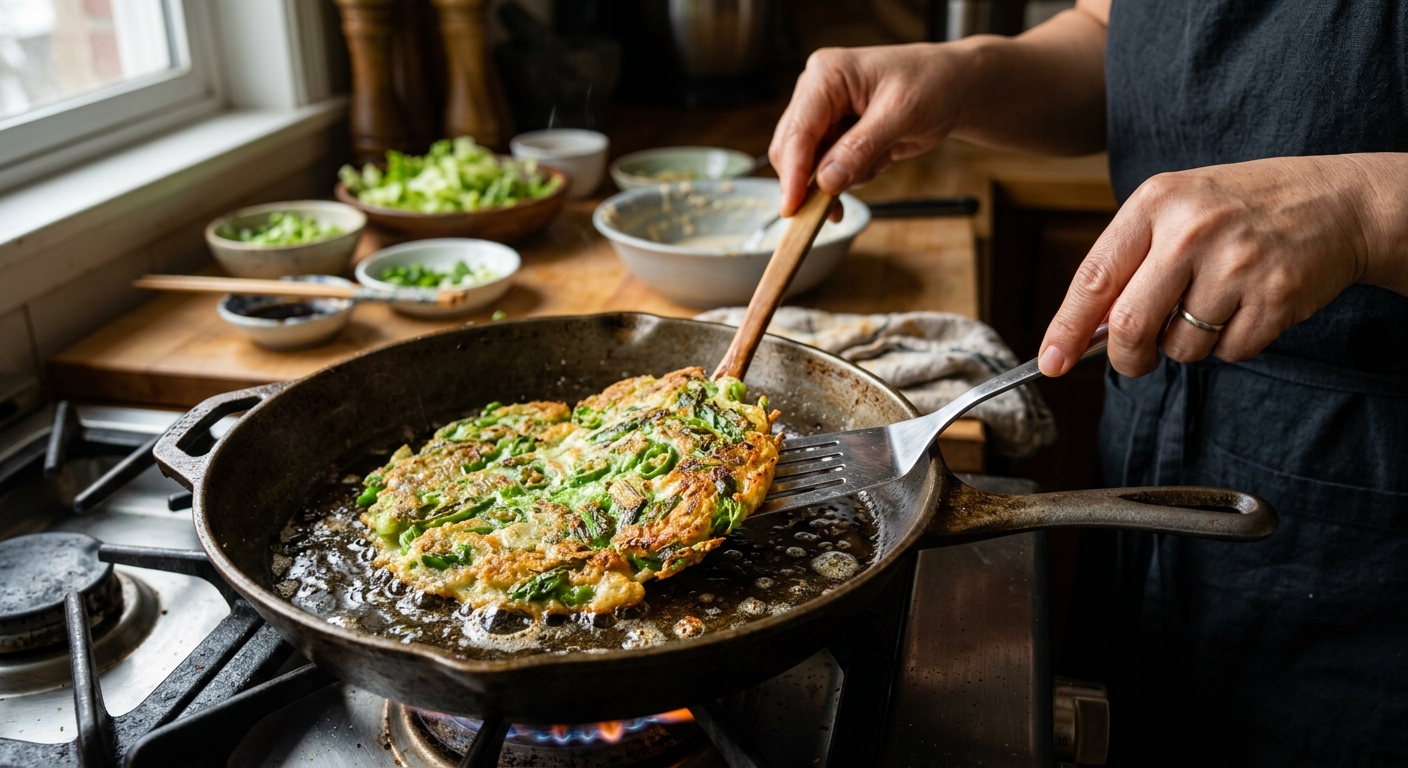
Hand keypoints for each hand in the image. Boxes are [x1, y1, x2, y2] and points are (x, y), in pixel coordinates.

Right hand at [768, 44, 968, 216]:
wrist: (953, 87)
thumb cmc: (932, 84)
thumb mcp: (901, 115)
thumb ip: (860, 148)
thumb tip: (826, 181)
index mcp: (826, 75)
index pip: (798, 130)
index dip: (793, 172)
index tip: (793, 208)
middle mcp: (816, 92)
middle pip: (792, 149)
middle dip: (813, 181)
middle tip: (833, 211)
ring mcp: (824, 114)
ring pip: (808, 164)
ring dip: (839, 178)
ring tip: (880, 161)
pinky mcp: (835, 133)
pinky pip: (827, 168)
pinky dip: (850, 176)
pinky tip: (878, 161)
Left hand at [1038, 154, 1407, 377]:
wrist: (1338, 201)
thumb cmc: (1242, 210)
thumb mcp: (1177, 209)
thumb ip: (1129, 261)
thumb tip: (1083, 329)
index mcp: (1156, 201)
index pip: (1094, 277)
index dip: (1065, 327)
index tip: (1050, 361)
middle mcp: (1192, 229)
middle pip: (1128, 325)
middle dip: (1126, 356)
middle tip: (1136, 359)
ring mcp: (1236, 263)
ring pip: (1179, 346)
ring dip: (1188, 345)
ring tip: (1213, 304)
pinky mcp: (1274, 296)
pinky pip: (1228, 352)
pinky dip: (1231, 344)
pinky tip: (1248, 307)